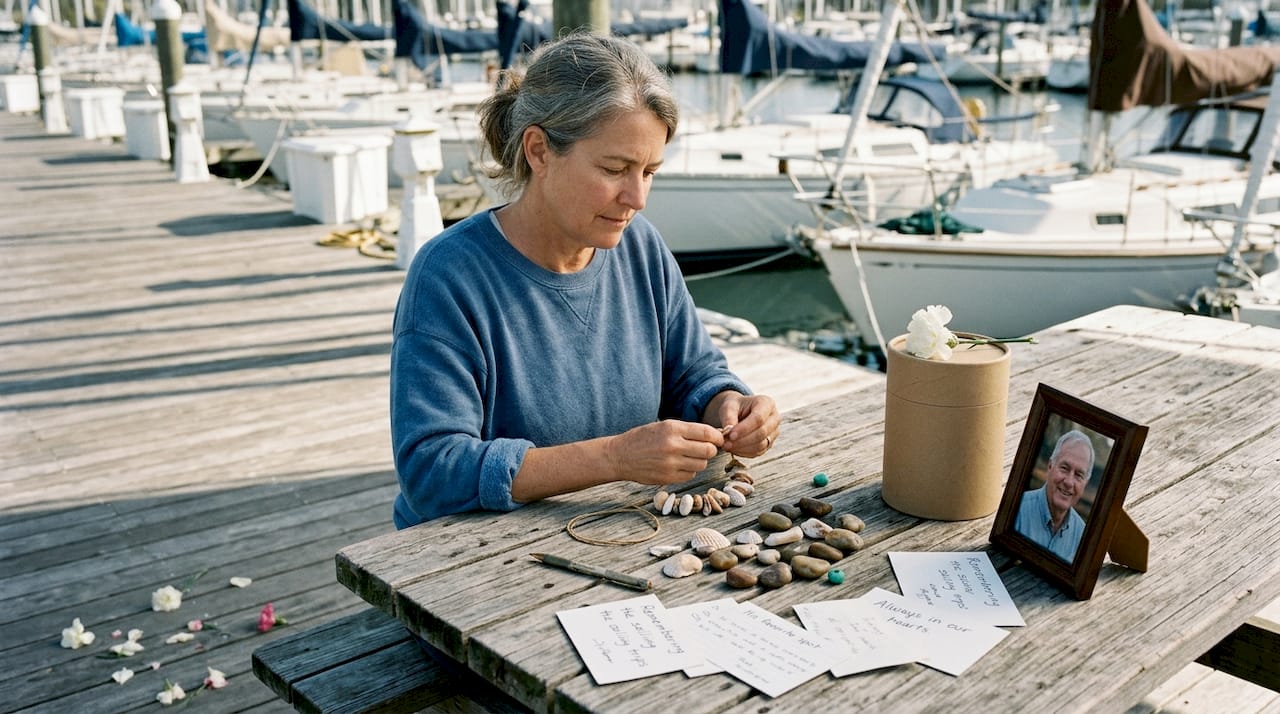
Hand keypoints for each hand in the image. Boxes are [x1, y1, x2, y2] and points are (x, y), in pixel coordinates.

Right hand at [606, 419, 724, 485]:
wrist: (620, 456)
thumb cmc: (643, 438)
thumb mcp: (663, 426)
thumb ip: (687, 430)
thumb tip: (713, 436)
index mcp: (673, 429)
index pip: (707, 433)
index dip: (717, 437)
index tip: (718, 439)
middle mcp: (673, 446)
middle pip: (708, 450)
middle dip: (710, 450)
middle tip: (705, 449)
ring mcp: (671, 464)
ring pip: (701, 464)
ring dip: (699, 461)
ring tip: (689, 457)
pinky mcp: (668, 478)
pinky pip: (690, 475)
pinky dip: (689, 471)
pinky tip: (679, 465)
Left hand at [711, 392, 779, 457]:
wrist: (740, 412)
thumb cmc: (736, 407)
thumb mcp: (729, 406)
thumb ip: (728, 416)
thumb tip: (728, 431)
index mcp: (767, 403)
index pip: (759, 418)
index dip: (744, 428)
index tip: (730, 435)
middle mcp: (774, 418)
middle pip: (762, 432)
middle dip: (742, 440)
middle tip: (726, 443)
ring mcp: (774, 432)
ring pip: (761, 445)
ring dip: (742, 448)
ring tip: (727, 445)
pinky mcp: (769, 444)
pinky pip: (758, 452)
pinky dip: (744, 452)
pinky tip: (733, 448)